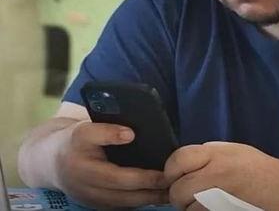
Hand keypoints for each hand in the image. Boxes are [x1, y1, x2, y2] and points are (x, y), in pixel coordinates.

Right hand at [54, 120, 168, 207]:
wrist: (50, 162)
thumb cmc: (73, 142)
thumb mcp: (84, 128)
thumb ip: (106, 130)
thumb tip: (130, 134)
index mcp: (83, 167)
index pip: (117, 175)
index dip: (142, 175)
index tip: (163, 169)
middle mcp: (86, 187)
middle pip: (124, 192)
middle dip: (151, 188)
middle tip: (175, 181)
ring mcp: (91, 199)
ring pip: (125, 203)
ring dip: (150, 198)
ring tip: (172, 190)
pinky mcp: (96, 205)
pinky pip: (121, 205)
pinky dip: (140, 200)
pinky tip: (158, 194)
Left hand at [164, 141, 278, 210]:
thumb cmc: (257, 167)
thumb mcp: (232, 150)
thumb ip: (206, 154)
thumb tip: (181, 164)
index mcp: (216, 155)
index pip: (178, 160)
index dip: (171, 169)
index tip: (175, 175)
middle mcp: (215, 175)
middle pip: (177, 190)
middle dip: (179, 193)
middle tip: (191, 192)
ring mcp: (218, 200)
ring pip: (186, 209)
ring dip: (190, 207)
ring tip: (207, 200)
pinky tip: (213, 207)